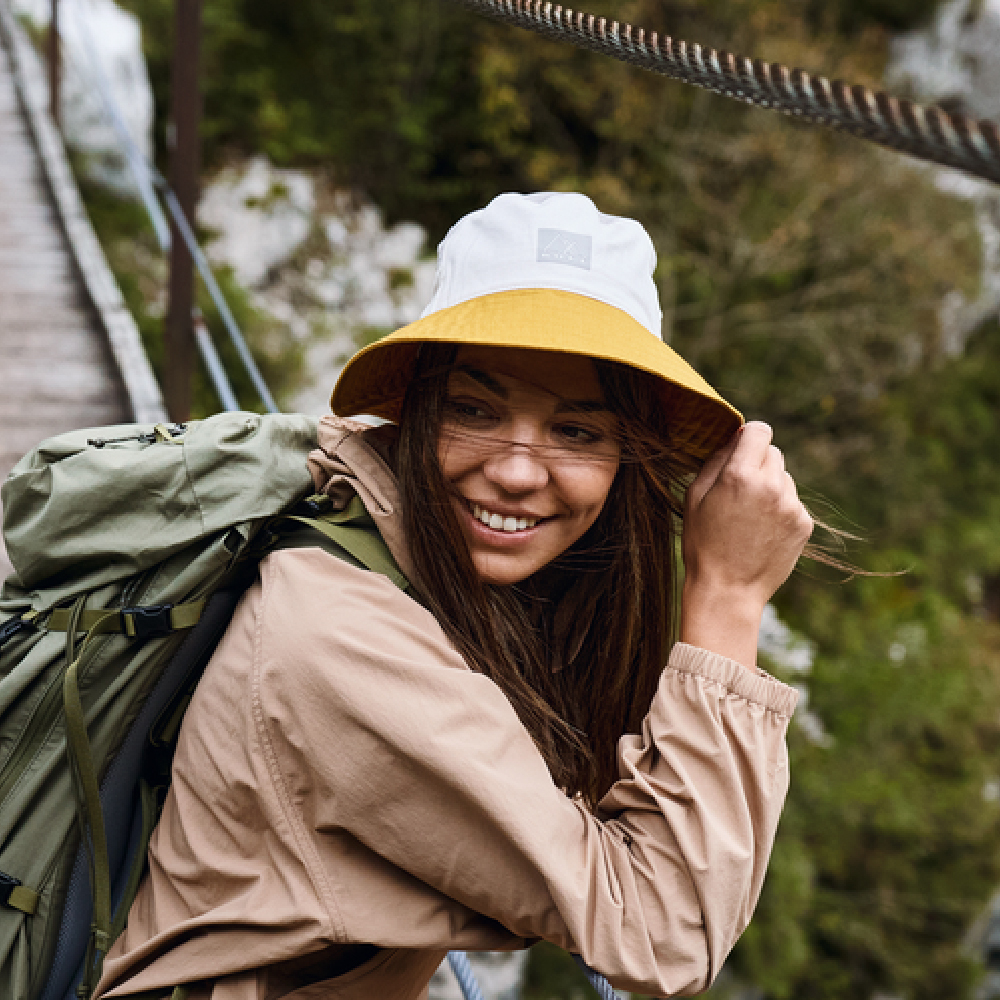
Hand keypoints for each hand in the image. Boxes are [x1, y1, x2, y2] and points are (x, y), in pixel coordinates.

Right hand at [680, 422, 813, 667]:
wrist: (728, 590)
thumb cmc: (703, 544)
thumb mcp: (694, 498)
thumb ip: (715, 461)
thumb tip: (733, 439)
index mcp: (740, 475)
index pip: (759, 430)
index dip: (749, 436)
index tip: (741, 448)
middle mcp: (771, 485)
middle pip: (772, 453)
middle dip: (757, 463)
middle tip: (740, 491)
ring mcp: (791, 505)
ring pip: (784, 478)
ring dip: (770, 487)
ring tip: (749, 518)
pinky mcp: (804, 524)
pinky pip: (793, 502)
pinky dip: (780, 510)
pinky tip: (762, 532)